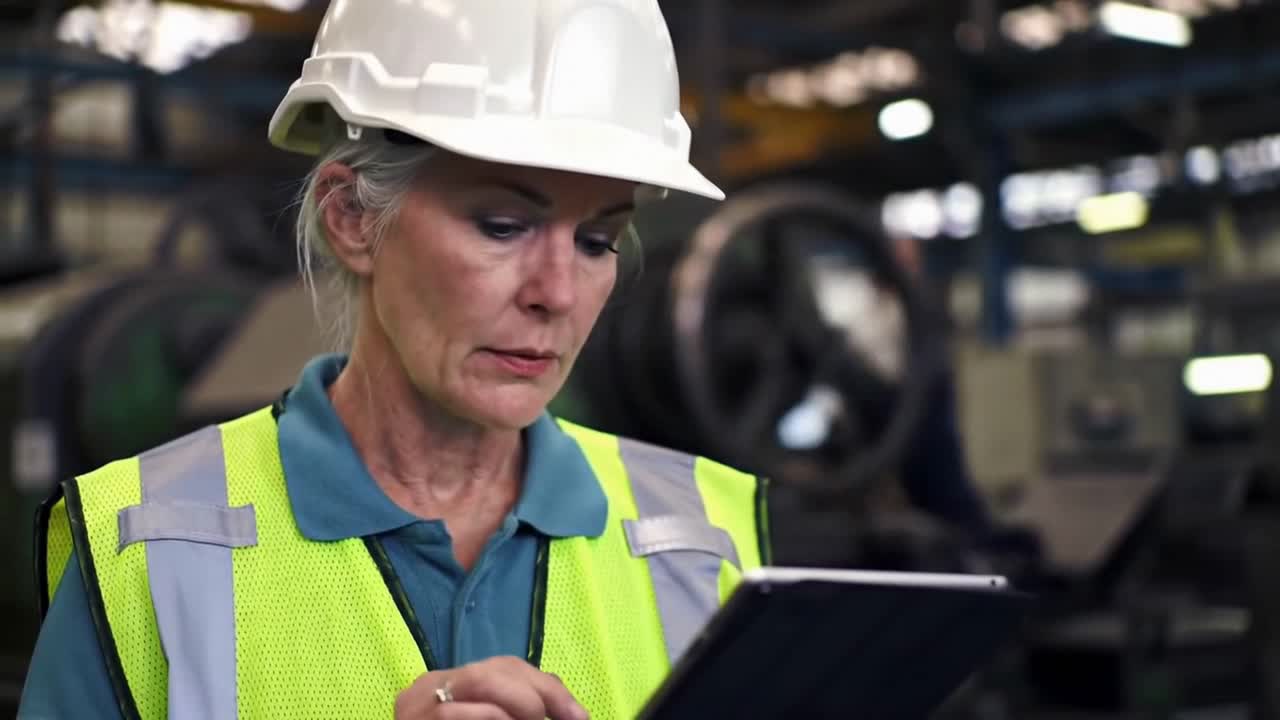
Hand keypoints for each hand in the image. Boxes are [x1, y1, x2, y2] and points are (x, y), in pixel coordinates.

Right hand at [394, 656, 588, 719]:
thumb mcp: (490, 719)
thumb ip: (516, 712)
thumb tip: (569, 712)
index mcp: (446, 686)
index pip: (504, 667)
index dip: (547, 687)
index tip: (580, 716)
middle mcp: (427, 688)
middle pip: (494, 669)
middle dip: (538, 693)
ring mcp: (414, 706)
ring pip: (479, 681)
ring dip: (520, 704)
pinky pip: (452, 712)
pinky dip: (488, 718)